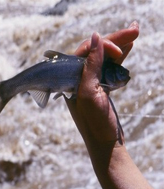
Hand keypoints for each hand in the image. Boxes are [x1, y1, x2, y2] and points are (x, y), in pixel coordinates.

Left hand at [65, 21, 138, 144]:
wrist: (105, 144)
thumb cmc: (94, 123)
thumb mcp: (90, 93)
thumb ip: (91, 66)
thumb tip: (95, 38)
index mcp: (69, 79)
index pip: (84, 53)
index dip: (101, 46)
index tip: (117, 48)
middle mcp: (78, 78)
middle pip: (96, 53)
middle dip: (114, 41)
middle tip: (134, 28)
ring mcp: (91, 82)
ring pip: (104, 58)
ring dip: (119, 46)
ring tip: (134, 32)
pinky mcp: (102, 87)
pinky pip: (110, 68)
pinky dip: (120, 58)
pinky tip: (128, 48)